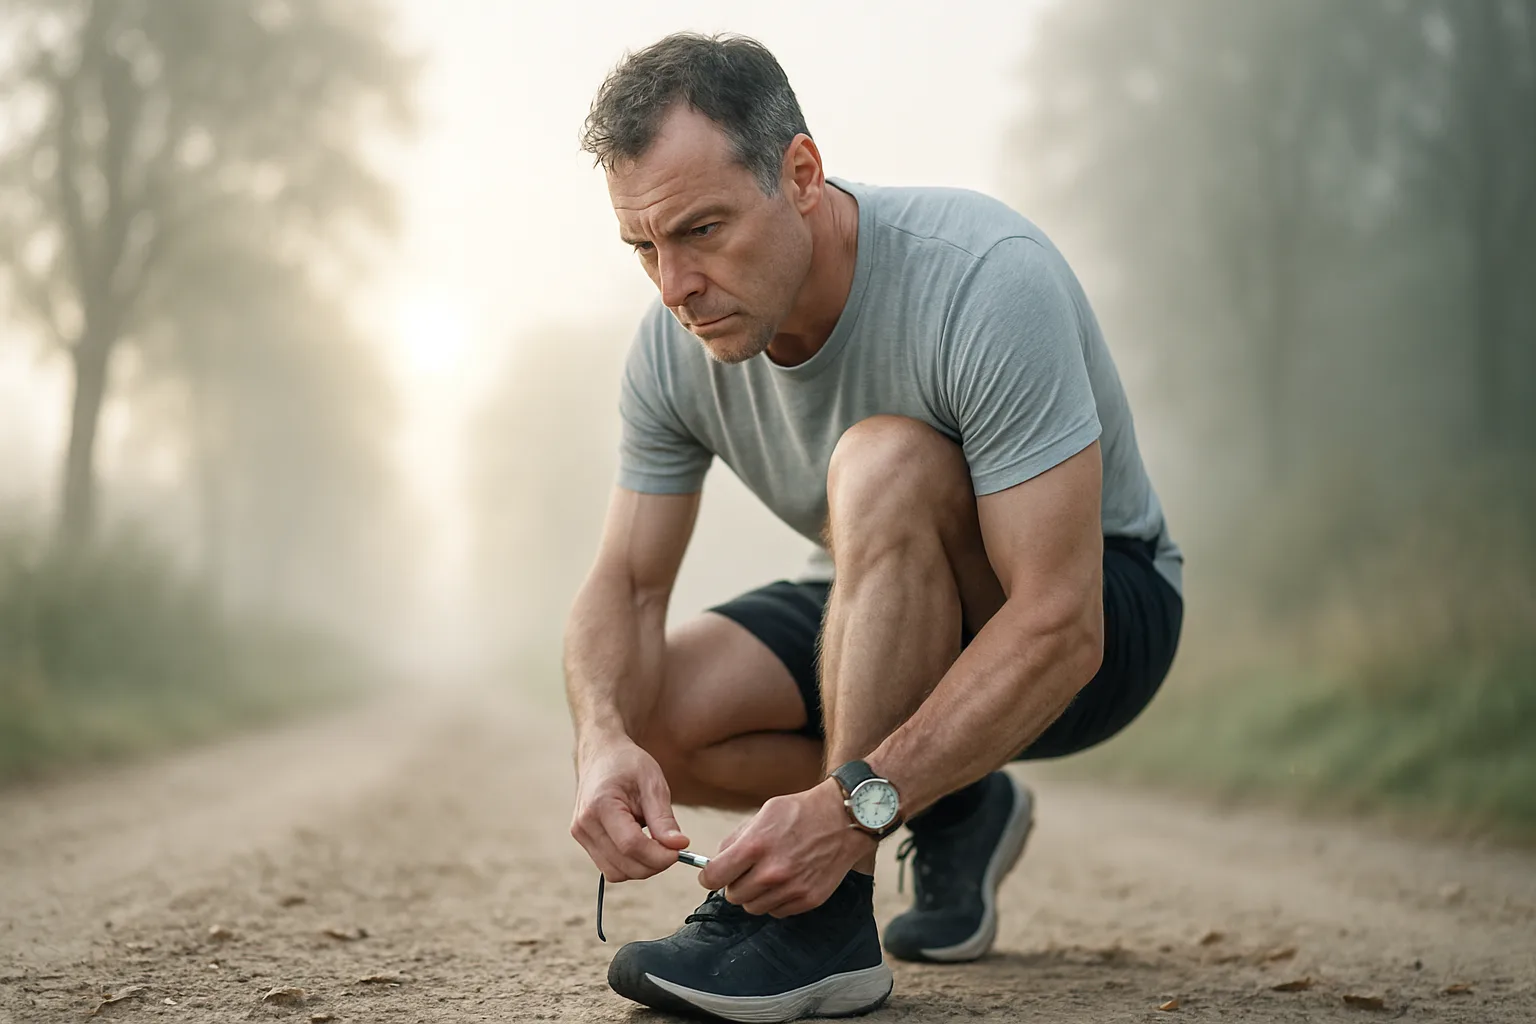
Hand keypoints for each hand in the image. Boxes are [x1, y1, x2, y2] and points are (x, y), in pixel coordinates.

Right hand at [570, 738, 688, 881]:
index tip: (680, 850)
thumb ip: (664, 818)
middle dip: (654, 864)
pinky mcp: (583, 841)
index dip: (659, 855)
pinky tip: (642, 845)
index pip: (631, 845)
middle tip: (674, 849)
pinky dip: (630, 864)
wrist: (601, 754)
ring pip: (616, 873)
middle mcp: (584, 824)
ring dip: (643, 867)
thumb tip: (679, 846)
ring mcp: (580, 835)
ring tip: (657, 844)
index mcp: (601, 805)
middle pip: (624, 864)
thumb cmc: (627, 764)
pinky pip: (610, 868)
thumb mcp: (652, 783)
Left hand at [698, 778, 874, 916]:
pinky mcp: (808, 899)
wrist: (843, 818)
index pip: (713, 878)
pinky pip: (777, 912)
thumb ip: (736, 840)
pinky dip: (776, 900)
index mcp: (755, 847)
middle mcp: (772, 872)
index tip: (713, 874)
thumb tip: (715, 863)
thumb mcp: (763, 814)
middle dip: (735, 884)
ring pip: (754, 907)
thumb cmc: (800, 812)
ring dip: (755, 894)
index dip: (709, 876)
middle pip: (733, 896)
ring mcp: (791, 888)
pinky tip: (786, 881)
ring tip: (767, 875)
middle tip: (746, 871)